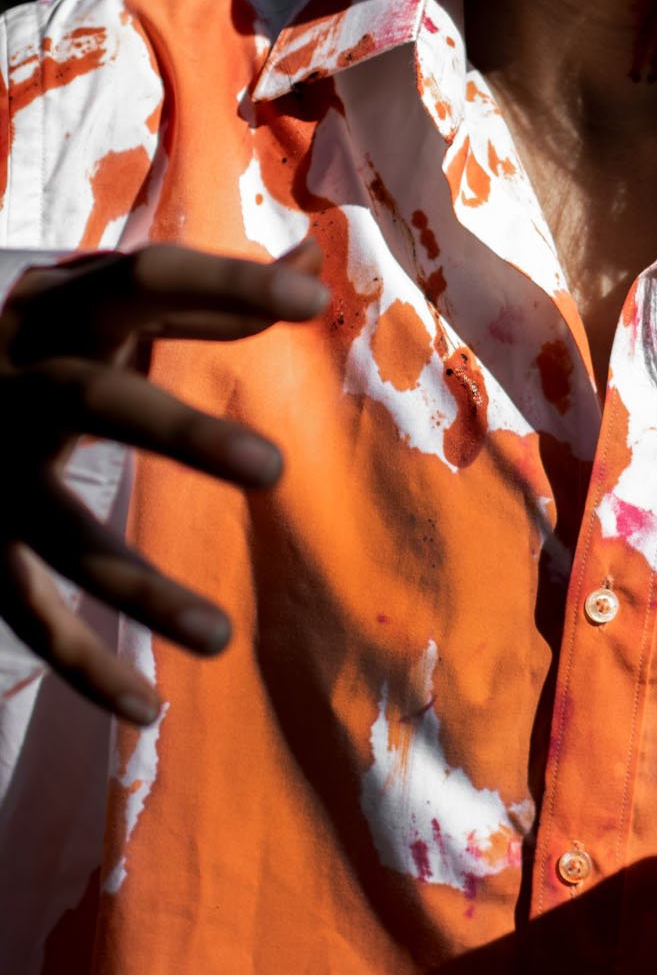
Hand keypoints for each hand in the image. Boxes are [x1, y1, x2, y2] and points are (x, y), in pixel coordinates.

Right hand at [0, 239, 327, 723]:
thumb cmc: (33, 342)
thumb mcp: (91, 304)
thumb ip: (199, 296)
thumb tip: (307, 263)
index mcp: (51, 310)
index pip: (143, 281)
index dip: (225, 286)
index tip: (310, 295)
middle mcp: (12, 384)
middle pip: (96, 403)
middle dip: (180, 436)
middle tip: (275, 468)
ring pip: (60, 534)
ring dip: (140, 590)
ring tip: (221, 637)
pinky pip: (25, 614)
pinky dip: (83, 668)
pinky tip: (150, 711)